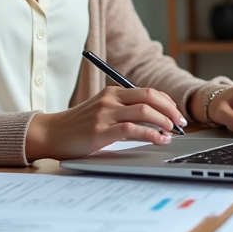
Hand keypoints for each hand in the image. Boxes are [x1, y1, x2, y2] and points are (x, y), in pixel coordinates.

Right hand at [25, 87, 186, 160]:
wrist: (51, 134)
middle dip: (170, 110)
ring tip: (171, 132)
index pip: (148, 92)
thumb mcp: (102, 111)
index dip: (167, 103)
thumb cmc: (78, 126)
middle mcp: (110, 99)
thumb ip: (123, 111)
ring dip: (164, 122)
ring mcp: (105, 114)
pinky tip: (159, 139)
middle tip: (181, 123)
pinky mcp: (101, 131)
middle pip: (150, 97)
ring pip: (144, 111)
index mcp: (112, 92)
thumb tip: (155, 119)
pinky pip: (133, 129)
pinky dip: (151, 134)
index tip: (177, 115)